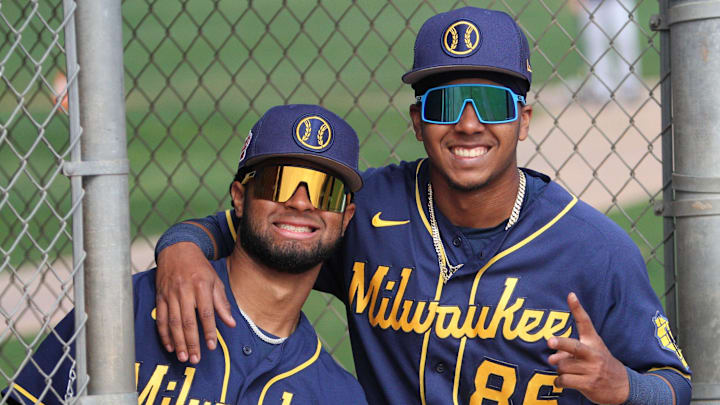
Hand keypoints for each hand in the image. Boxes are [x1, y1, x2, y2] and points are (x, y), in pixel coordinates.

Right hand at [155, 242, 235, 363]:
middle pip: (187, 321)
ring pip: (173, 322)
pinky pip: (160, 318)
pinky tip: (170, 346)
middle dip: (191, 342)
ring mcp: (170, 294)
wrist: (178, 250)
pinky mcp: (159, 297)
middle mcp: (184, 290)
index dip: (209, 330)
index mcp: (201, 285)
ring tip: (183, 357)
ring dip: (178, 342)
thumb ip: (222, 303)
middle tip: (195, 359)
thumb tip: (231, 324)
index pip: (206, 312)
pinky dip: (164, 334)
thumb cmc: (200, 268)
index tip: (212, 346)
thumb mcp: (215, 281)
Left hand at [547, 292, 628, 403]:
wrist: (622, 386)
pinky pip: (565, 381)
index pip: (585, 322)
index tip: (571, 295)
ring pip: (563, 366)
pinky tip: (563, 381)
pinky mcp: (589, 384)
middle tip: (550, 341)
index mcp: (593, 341)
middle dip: (561, 344)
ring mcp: (592, 370)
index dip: (577, 308)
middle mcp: (593, 354)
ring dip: (560, 370)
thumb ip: (567, 351)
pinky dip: (559, 382)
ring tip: (568, 371)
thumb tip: (551, 358)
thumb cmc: (599, 364)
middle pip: (573, 347)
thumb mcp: (590, 352)